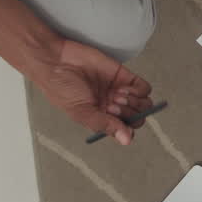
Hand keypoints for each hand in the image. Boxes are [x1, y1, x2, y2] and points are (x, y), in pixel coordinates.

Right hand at [35, 40, 154, 144]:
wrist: (58, 61)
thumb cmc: (62, 88)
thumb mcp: (81, 112)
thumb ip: (105, 125)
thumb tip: (126, 140)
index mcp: (102, 118)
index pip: (126, 130)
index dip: (126, 127)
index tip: (116, 121)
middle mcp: (113, 106)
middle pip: (137, 117)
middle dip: (128, 114)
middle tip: (112, 105)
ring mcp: (119, 91)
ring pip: (144, 104)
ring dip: (134, 102)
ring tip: (116, 96)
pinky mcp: (124, 76)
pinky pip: (144, 87)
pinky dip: (138, 90)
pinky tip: (123, 88)